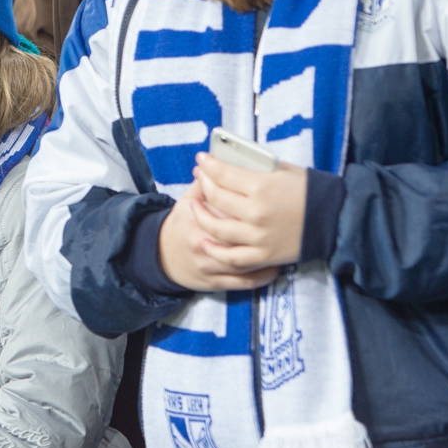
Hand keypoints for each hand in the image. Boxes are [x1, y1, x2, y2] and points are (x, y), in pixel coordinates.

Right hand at [157, 182, 280, 290]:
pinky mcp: (215, 281)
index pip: (225, 203)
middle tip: (282, 216)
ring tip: (286, 241)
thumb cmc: (180, 224)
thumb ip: (205, 185)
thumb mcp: (186, 200)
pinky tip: (276, 266)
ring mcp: (209, 264)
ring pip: (245, 259)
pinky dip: (263, 275)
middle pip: (239, 232)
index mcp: (194, 217)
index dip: (247, 197)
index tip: (266, 190)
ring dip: (268, 253)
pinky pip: (245, 281)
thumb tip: (224, 166)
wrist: (161, 255)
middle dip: (262, 224)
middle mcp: (202, 241)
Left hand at [189, 153, 306, 271]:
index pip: (223, 173)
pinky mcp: (263, 255)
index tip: (202, 159)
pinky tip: (205, 240)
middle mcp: (256, 213)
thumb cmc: (309, 190)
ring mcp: (258, 237)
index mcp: (262, 187)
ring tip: (194, 207)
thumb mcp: (282, 170)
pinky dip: (215, 250)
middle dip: (203, 183)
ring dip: (201, 216)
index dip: (208, 164)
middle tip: (199, 176)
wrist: (335, 219)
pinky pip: (231, 257)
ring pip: (217, 228)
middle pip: (216, 197)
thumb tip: (228, 163)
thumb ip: (255, 169)